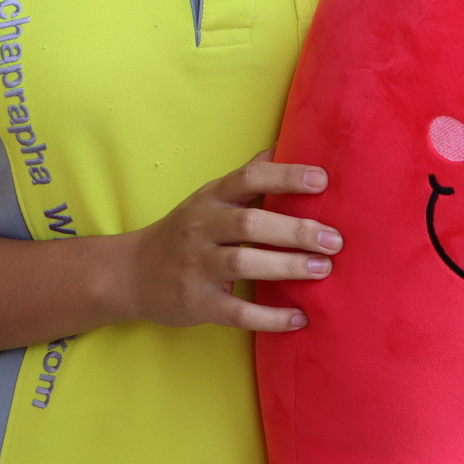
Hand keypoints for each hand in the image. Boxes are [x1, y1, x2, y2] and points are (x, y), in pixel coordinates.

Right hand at [121, 151, 341, 333]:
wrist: (131, 273)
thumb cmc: (184, 232)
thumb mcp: (209, 199)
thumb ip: (247, 178)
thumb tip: (285, 145)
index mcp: (210, 199)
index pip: (248, 178)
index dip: (285, 176)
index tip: (321, 181)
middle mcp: (202, 228)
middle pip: (250, 223)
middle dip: (295, 230)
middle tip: (333, 239)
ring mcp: (197, 266)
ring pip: (244, 263)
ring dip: (287, 266)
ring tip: (322, 269)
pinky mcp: (197, 303)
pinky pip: (237, 312)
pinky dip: (270, 317)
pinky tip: (299, 317)